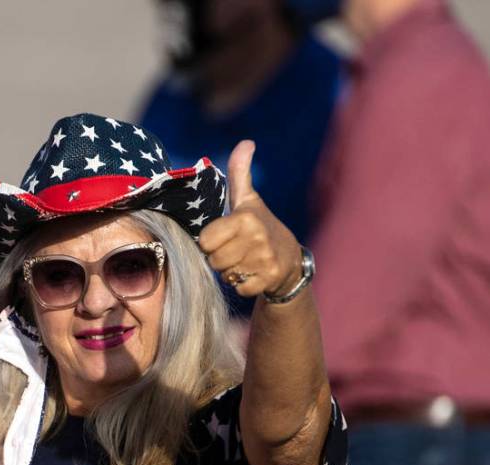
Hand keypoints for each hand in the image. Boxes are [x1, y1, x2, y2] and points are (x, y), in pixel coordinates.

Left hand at [198, 140, 302, 298]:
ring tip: (245, 261)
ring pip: (226, 275)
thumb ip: (240, 173)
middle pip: (214, 260)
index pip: (206, 240)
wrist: (291, 259)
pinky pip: (240, 289)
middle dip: (220, 259)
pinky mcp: (269, 279)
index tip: (225, 237)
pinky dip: (243, 286)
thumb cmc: (260, 226)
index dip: (212, 242)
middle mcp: (256, 238)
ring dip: (231, 272)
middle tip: (236, 251)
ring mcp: (264, 259)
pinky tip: (253, 274)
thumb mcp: (248, 199)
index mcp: (245, 218)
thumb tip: (246, 142)